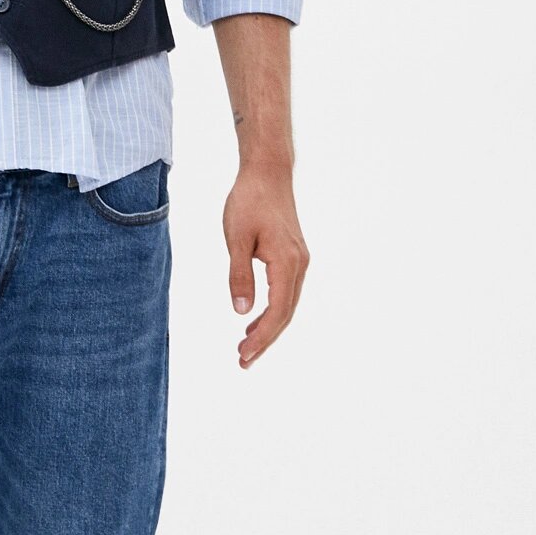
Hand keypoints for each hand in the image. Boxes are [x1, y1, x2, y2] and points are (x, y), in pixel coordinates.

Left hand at [224, 161, 308, 367]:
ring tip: (246, 346)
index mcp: (287, 262)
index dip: (262, 337)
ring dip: (268, 327)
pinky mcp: (293, 255)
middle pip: (285, 313)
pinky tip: (255, 319)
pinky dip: (272, 310)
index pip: (277, 311)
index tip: (244, 355)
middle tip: (243, 361)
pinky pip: (286, 291)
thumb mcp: (236, 239)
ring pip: (287, 304)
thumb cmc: (249, 201)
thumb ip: (238, 275)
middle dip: (265, 339)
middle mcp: (299, 264)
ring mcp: (299, 260)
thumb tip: (240, 311)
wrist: (267, 172)